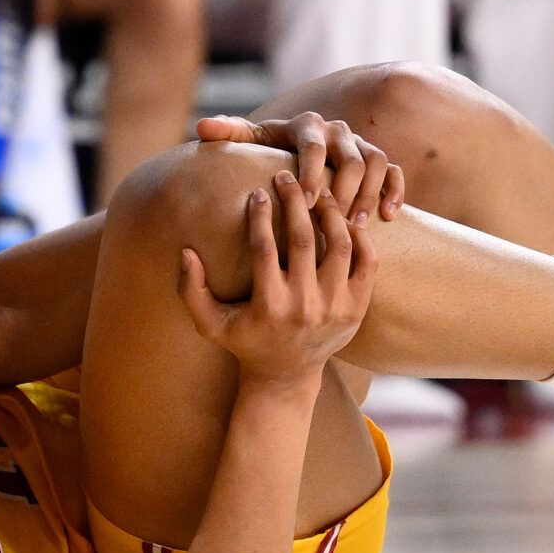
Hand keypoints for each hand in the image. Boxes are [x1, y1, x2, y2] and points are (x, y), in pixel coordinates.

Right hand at [180, 175, 377, 387]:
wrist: (287, 376)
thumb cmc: (245, 342)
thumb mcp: (210, 323)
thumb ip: (191, 289)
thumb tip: (186, 251)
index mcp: (269, 306)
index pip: (264, 248)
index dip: (260, 215)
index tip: (257, 192)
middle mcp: (305, 306)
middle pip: (304, 239)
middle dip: (294, 200)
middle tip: (286, 177)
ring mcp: (335, 308)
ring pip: (341, 245)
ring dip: (330, 213)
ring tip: (318, 194)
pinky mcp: (357, 308)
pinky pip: (367, 262)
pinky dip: (359, 237)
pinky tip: (343, 221)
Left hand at [197, 112, 405, 225]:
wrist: (299, 152)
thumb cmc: (270, 153)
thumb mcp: (250, 140)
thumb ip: (230, 133)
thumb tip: (201, 128)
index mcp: (306, 124)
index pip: (312, 146)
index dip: (311, 173)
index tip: (303, 204)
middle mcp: (337, 130)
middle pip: (351, 157)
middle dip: (344, 190)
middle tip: (334, 222)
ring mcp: (360, 144)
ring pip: (377, 164)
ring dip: (369, 194)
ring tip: (357, 225)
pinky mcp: (378, 160)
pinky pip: (395, 172)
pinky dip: (395, 191)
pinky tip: (389, 216)